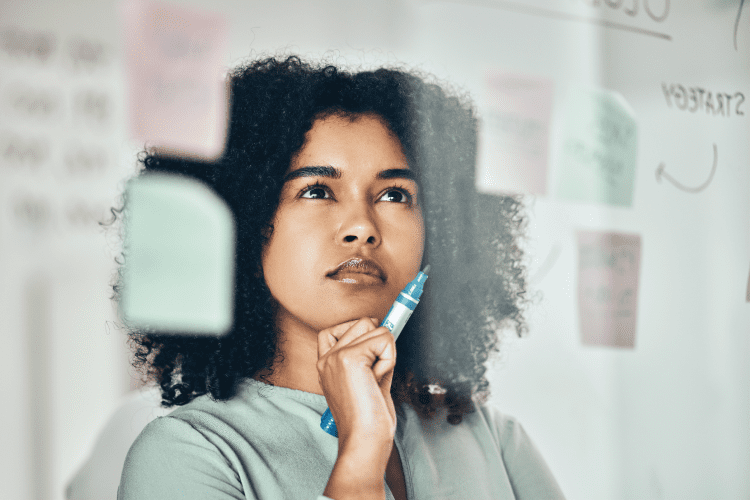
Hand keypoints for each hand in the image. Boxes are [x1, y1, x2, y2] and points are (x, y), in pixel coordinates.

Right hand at [317, 317, 396, 466]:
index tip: (374, 350)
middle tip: (374, 376)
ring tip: (375, 380)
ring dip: (386, 353)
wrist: (364, 440)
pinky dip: (389, 359)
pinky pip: (384, 340)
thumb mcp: (368, 379)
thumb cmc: (369, 418)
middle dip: (379, 344)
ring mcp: (336, 356)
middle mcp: (327, 357)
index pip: (340, 328)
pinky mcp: (349, 358)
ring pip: (375, 328)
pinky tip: (378, 380)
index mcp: (326, 363)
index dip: (362, 332)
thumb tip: (387, 328)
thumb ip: (372, 355)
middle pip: (363, 322)